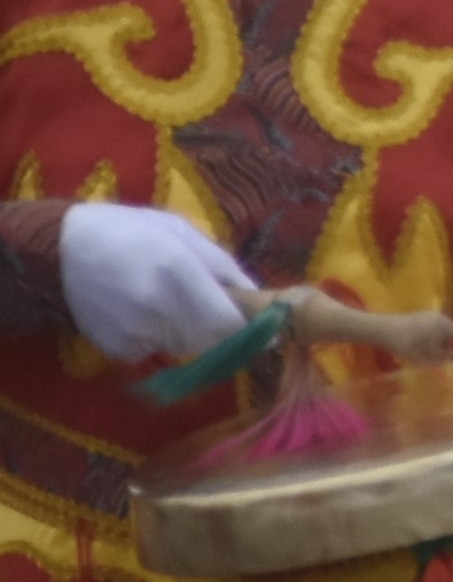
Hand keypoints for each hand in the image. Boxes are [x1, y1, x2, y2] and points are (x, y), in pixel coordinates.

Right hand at [58, 203, 255, 368]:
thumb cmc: (126, 231)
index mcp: (178, 272)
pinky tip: (138, 310)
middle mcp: (157, 308)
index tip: (266, 327)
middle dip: (221, 328)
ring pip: (186, 346)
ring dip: (189, 330)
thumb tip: (257, 295)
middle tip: (208, 304)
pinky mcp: (117, 349)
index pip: (231, 323)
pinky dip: (158, 336)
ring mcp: (135, 332)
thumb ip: (222, 265)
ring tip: (163, 297)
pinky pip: (155, 350)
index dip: (252, 328)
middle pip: (213, 339)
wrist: (56, 251)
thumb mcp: (179, 232)